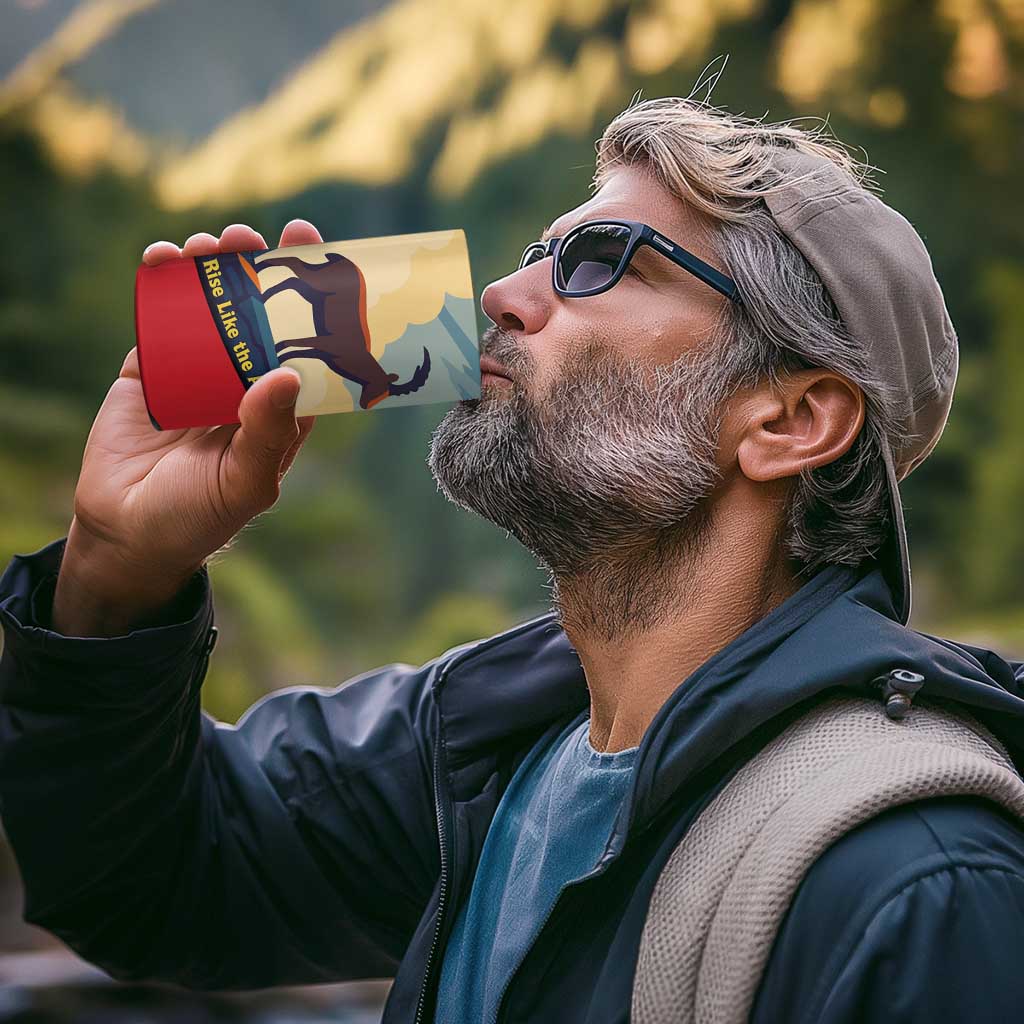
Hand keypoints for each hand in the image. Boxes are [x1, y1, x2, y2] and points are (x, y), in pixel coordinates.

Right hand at [52, 220, 323, 635]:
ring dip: (211, 269)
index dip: (311, 299)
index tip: (314, 251)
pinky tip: (164, 258)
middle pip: (257, 314)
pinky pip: (159, 319)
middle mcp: (244, 382)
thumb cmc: (200, 516)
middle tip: (253, 236)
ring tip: (211, 244)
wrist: (127, 534)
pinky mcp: (151, 369)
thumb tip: (286, 374)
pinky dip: (161, 284)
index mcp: (280, 406)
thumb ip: (267, 433)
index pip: (304, 343)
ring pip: (209, 307)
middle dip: (256, 269)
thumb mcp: (245, 482)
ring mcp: (197, 372)